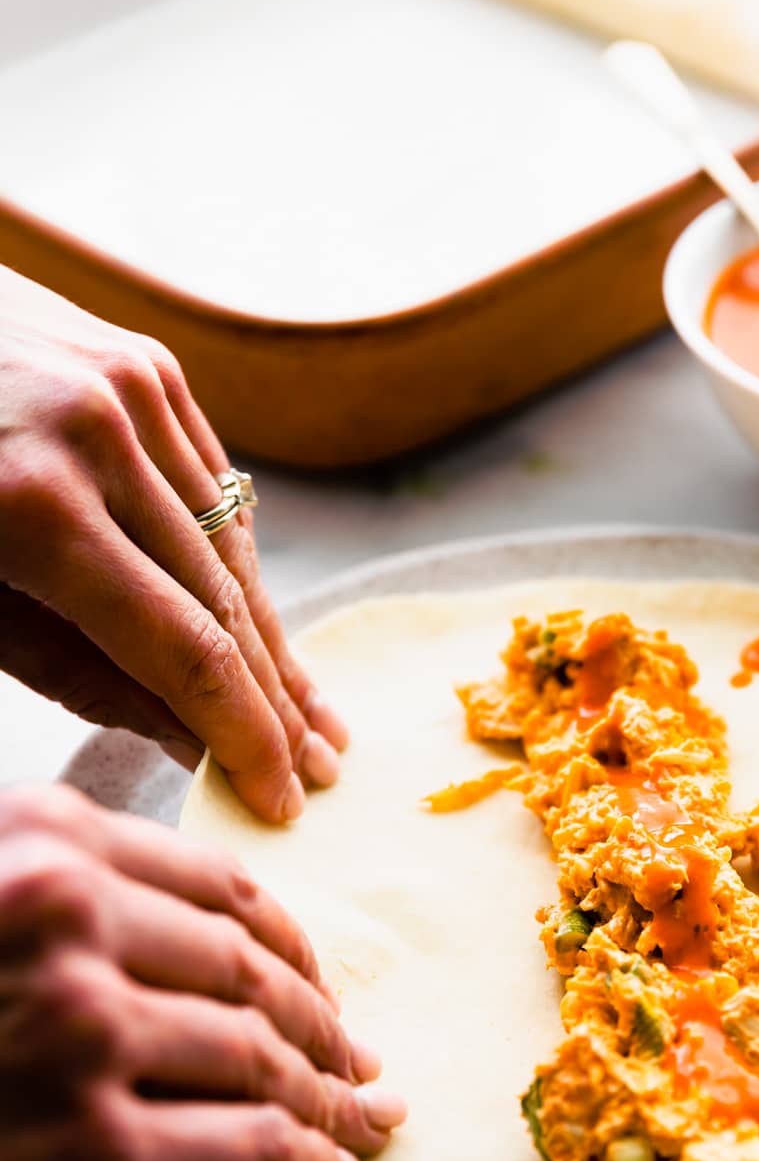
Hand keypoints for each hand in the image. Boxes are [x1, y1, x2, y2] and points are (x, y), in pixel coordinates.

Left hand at [0, 266, 347, 823]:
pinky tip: (253, 616)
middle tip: (320, 769)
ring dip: (269, 633)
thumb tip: (193, 739)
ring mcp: (134, 387)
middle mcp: (102, 436)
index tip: (281, 798)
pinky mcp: (147, 362)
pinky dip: (230, 552)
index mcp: (35, 507)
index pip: (182, 649)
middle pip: (225, 598)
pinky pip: (212, 481)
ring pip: (232, 540)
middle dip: (276, 698)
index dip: (242, 734)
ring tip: (308, 707)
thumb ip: (73, 672)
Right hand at [0, 786, 405, 1160]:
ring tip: (358, 1118)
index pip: (220, 888)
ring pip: (262, 1056)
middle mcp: (70, 923)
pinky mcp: (98, 1153)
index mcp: (44, 846)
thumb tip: (211, 940)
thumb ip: (67, 897)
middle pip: (249, 971)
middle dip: (320, 1022)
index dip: (289, 942)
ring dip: (327, 1096)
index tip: (317, 978)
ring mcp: (86, 1034)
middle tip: (356, 1058)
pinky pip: (250, 1147)